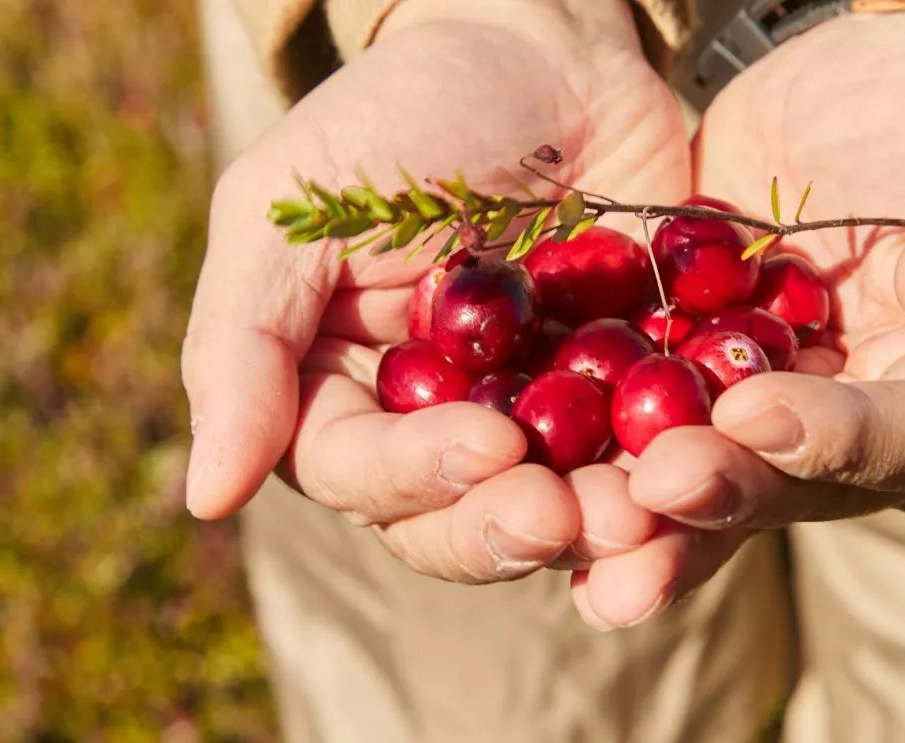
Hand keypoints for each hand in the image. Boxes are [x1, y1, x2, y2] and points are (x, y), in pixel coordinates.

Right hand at [182, 0, 683, 580]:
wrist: (547, 53)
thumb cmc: (405, 113)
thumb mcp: (294, 205)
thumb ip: (242, 343)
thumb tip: (202, 500)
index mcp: (342, 393)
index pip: (357, 476)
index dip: (414, 480)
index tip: (483, 447)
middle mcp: (434, 427)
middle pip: (455, 522)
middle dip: (506, 527)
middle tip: (563, 513)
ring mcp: (535, 419)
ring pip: (554, 512)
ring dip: (595, 524)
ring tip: (643, 510)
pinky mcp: (624, 399)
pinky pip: (643, 460)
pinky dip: (668, 478)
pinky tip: (702, 474)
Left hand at [570, 12, 904, 627]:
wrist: (847, 106)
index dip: (842, 435)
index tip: (760, 414)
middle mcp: (879, 436)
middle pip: (808, 488)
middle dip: (730, 494)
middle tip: (652, 489)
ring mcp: (783, 429)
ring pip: (724, 494)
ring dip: (654, 528)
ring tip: (582, 537)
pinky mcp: (703, 406)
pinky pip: (653, 455)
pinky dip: (603, 486)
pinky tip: (542, 514)